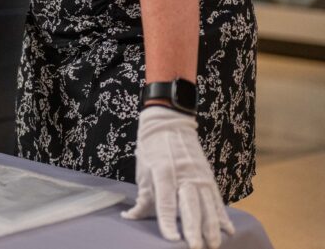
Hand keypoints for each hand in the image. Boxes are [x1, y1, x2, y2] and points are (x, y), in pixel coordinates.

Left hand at [122, 107, 234, 248]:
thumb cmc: (151, 149)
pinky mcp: (209, 176)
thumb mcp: (143, 171)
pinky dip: (222, 216)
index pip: (165, 202)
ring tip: (214, 245)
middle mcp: (184, 175)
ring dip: (212, 228)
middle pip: (190, 206)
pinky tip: (227, 230)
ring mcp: (199, 176)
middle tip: (195, 248)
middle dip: (194, 229)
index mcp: (163, 172)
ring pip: (208, 205)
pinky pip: (217, 199)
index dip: (168, 222)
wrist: (169, 122)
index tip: (172, 240)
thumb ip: (142, 198)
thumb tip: (130, 218)